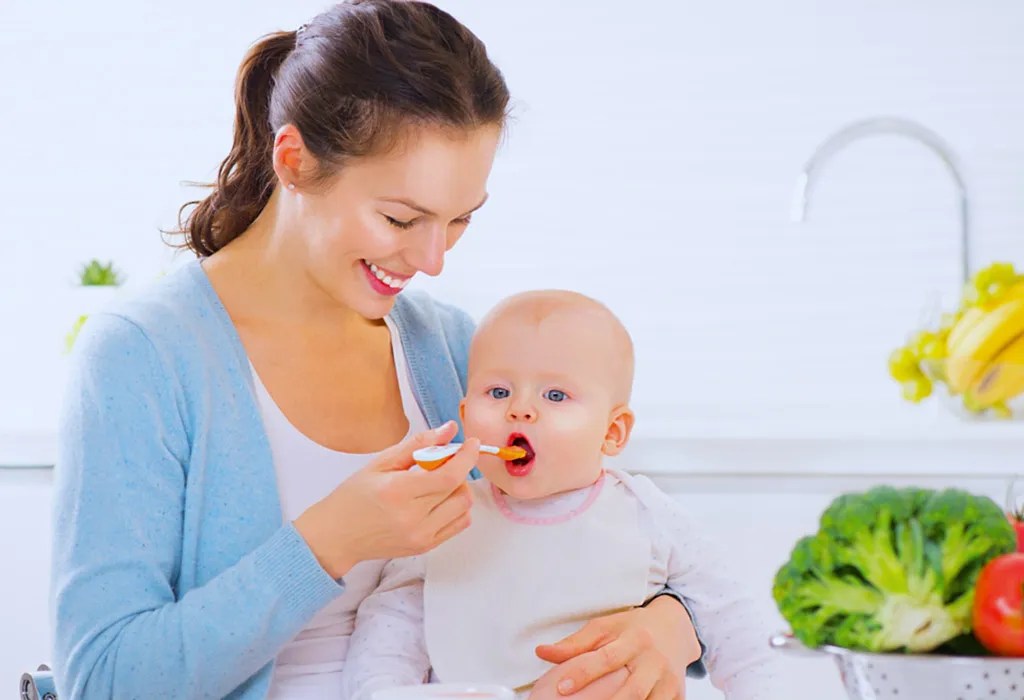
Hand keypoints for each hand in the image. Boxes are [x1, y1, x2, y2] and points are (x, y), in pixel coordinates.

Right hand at [295, 421, 479, 577]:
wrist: (337, 536)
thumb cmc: (353, 497)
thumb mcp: (380, 463)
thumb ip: (418, 444)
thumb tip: (449, 429)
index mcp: (398, 492)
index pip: (449, 475)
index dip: (467, 457)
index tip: (472, 444)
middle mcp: (412, 518)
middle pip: (460, 490)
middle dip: (460, 470)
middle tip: (443, 463)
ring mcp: (421, 536)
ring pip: (464, 508)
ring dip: (459, 489)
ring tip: (437, 483)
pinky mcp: (425, 547)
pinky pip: (459, 524)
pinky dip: (456, 508)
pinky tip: (438, 500)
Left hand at [534, 596, 699, 699]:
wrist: (675, 630)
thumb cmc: (632, 628)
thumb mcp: (606, 626)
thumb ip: (575, 643)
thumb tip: (541, 652)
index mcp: (634, 639)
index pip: (605, 658)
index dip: (583, 673)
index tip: (560, 687)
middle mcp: (654, 660)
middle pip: (630, 690)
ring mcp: (668, 680)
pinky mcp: (677, 695)